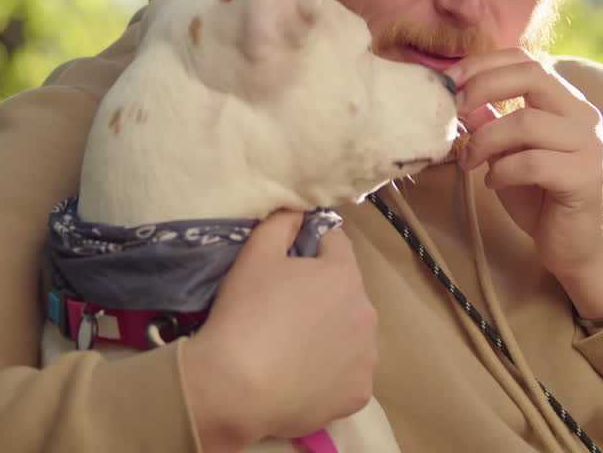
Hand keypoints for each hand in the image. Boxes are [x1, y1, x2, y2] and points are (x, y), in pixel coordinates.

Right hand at [182, 210, 377, 451]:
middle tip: (284, 311)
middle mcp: (366, 313)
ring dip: (331, 335)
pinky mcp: (359, 393)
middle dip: (322, 295)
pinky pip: (348, 375)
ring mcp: (366, 357)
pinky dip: (331, 374)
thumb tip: (297, 209)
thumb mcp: (254, 256)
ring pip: (351, 335)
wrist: (236, 388)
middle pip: (346, 293)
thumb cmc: (245, 314)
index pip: (335, 244)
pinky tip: (302, 378)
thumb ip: (280, 224)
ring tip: (293, 349)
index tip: (288, 263)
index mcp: (344, 274)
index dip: (311, 247)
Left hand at [447, 48, 602, 319]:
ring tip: (468, 160)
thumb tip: (456, 95)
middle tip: (453, 110)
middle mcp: (583, 116)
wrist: (578, 249)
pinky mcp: (586, 177)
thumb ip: (490, 122)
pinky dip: (503, 170)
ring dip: (485, 139)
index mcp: (565, 102)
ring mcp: (589, 145)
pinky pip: (534, 162)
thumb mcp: (507, 153)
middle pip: (533, 75)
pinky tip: (493, 183)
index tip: (447, 82)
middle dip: (482, 86)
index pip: (527, 60)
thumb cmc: (541, 198)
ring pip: (528, 121)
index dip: (483, 64)